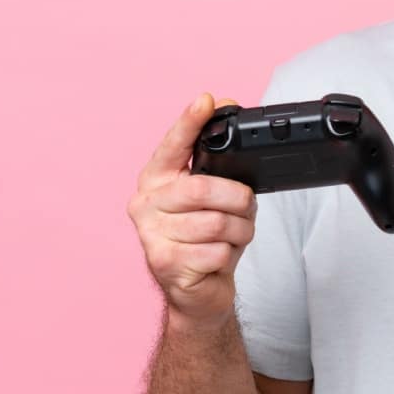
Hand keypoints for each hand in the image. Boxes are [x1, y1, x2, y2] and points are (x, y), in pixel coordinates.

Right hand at [125, 92, 257, 328]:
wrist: (198, 292)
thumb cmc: (206, 239)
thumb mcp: (215, 198)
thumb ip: (219, 163)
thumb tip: (227, 110)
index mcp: (156, 178)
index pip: (174, 144)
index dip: (190, 122)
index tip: (207, 100)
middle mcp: (146, 202)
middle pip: (204, 189)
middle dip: (239, 199)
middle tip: (248, 208)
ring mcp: (150, 234)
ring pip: (216, 223)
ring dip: (239, 231)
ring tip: (233, 236)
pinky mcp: (163, 263)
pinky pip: (216, 251)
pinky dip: (230, 255)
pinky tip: (219, 257)